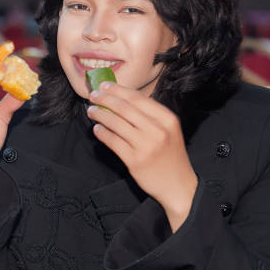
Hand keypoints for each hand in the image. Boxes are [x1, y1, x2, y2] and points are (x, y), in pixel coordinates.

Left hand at [88, 82, 197, 230]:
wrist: (178, 185)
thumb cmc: (169, 155)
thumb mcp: (168, 130)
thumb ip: (150, 116)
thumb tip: (122, 98)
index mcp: (167, 119)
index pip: (138, 99)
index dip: (118, 90)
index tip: (104, 85)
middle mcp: (158, 130)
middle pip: (125, 108)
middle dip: (105, 99)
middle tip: (93, 95)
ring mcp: (146, 146)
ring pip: (116, 123)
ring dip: (100, 115)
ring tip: (91, 111)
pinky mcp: (134, 160)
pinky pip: (112, 141)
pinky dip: (102, 133)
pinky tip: (97, 129)